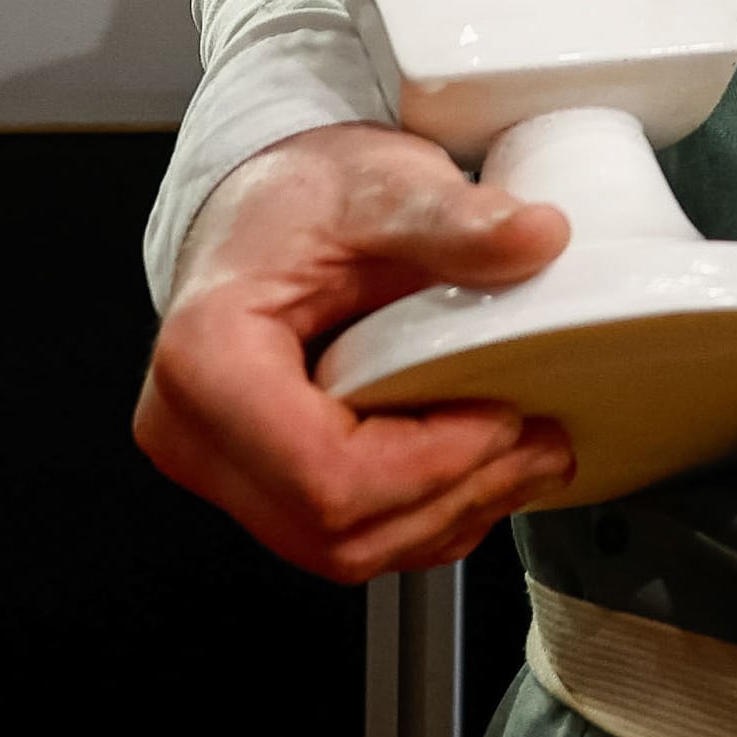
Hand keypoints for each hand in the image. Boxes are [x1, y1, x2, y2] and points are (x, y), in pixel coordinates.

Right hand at [135, 122, 580, 578]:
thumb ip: (455, 219)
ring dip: (446, 517)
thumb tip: (536, 239)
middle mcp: (194, 433)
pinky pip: (340, 538)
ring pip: (341, 551)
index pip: (326, 474)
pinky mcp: (256, 485)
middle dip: (454, 497)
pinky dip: (420, 517)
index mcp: (208, 359)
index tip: (504, 418)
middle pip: (335, 529)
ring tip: (528, 457)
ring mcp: (218, 469)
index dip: (430, 465)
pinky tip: (477, 470)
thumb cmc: (299, 196)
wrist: (263, 205)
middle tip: (542, 445)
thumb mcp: (382, 185)